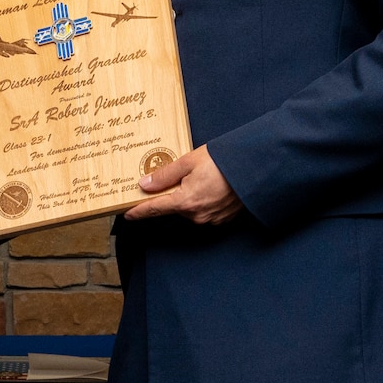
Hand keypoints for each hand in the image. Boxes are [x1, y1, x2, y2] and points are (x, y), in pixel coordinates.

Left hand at [123, 145, 243, 224]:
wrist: (255, 169)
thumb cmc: (223, 162)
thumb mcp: (189, 162)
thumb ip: (164, 175)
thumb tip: (145, 184)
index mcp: (185, 202)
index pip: (155, 209)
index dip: (139, 211)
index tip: (128, 214)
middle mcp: (197, 216)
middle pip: (174, 207)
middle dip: (173, 194)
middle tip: (182, 176)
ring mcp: (211, 220)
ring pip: (190, 209)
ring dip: (189, 197)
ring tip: (203, 178)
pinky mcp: (223, 219)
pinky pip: (205, 212)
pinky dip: (204, 201)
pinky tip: (212, 186)